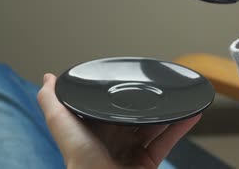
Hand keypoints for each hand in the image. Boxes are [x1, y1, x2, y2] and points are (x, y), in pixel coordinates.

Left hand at [38, 73, 200, 168]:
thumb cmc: (82, 162)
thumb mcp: (62, 125)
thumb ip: (52, 102)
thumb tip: (47, 78)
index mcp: (94, 130)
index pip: (108, 107)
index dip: (118, 93)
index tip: (130, 78)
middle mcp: (114, 140)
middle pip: (135, 115)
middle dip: (147, 101)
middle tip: (159, 85)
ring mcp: (133, 152)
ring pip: (155, 126)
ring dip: (168, 111)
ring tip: (179, 96)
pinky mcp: (149, 162)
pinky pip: (168, 141)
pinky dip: (182, 127)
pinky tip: (191, 113)